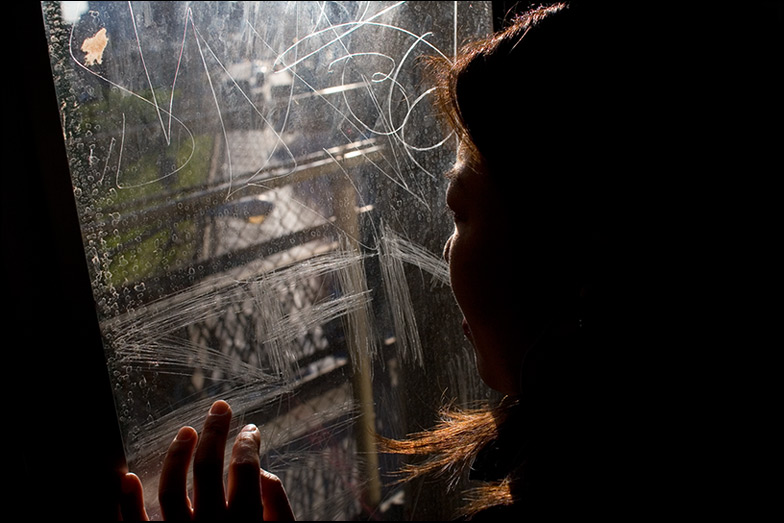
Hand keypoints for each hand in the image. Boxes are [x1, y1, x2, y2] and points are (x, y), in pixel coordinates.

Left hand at [119, 400, 293, 520]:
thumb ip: (277, 507)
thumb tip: (262, 473)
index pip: (245, 468)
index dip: (248, 442)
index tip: (250, 430)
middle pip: (207, 467)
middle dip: (215, 431)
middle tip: (219, 407)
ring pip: (170, 489)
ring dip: (177, 455)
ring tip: (186, 431)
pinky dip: (128, 501)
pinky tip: (127, 477)